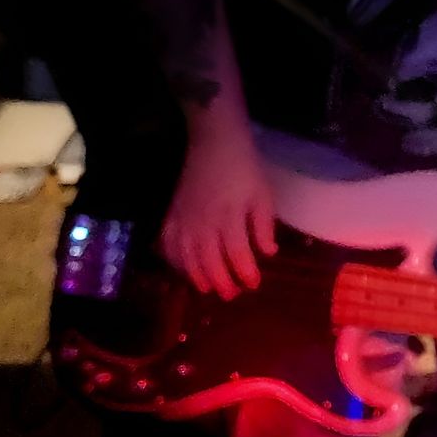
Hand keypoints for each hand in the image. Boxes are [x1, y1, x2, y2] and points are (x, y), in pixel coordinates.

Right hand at [160, 130, 276, 300]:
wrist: (214, 141)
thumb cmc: (244, 167)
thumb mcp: (262, 194)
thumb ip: (263, 225)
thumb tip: (268, 253)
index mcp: (230, 218)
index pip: (238, 255)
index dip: (246, 273)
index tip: (254, 284)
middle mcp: (204, 224)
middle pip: (210, 262)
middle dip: (222, 282)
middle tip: (232, 295)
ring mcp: (184, 220)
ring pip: (187, 258)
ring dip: (198, 277)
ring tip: (209, 288)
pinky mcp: (171, 215)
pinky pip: (169, 245)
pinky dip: (175, 261)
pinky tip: (183, 270)